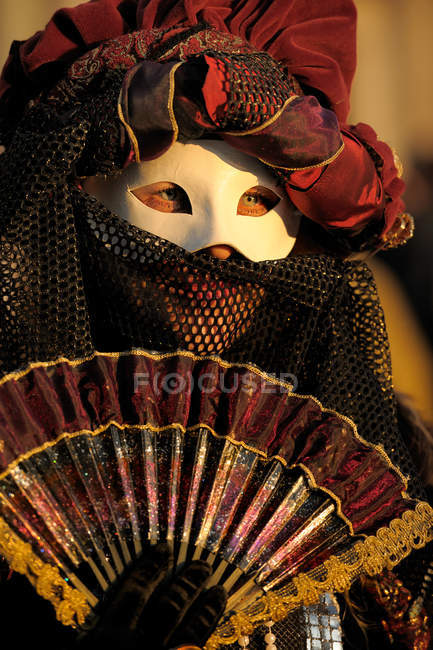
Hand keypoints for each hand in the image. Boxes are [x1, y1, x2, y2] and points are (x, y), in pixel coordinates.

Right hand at [76, 542, 225, 649]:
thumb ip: (88, 632)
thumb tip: (87, 609)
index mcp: (107, 639)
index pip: (132, 593)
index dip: (149, 567)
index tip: (164, 547)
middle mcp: (138, 646)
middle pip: (168, 607)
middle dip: (187, 582)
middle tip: (203, 563)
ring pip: (189, 630)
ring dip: (205, 607)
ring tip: (217, 589)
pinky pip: (196, 648)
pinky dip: (207, 631)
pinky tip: (214, 625)